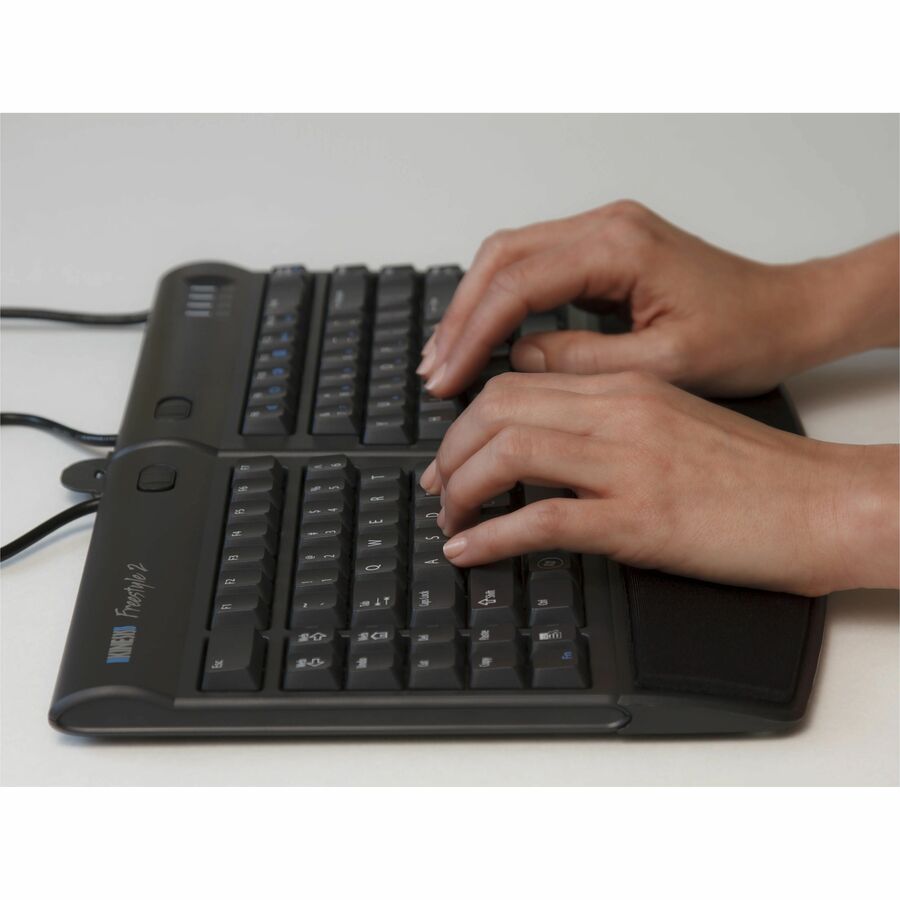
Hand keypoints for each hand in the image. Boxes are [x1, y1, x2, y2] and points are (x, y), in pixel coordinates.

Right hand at [417, 201, 899, 397]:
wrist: (787, 314)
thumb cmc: (745, 334)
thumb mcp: (663, 364)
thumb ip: (582, 361)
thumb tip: (517, 361)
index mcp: (619, 247)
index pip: (519, 282)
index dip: (474, 332)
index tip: (447, 375)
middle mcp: (606, 227)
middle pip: (501, 257)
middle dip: (460, 315)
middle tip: (434, 369)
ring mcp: (603, 234)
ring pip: (510, 257)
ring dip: (473, 306)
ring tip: (446, 356)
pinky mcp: (603, 251)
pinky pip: (533, 267)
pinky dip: (500, 302)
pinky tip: (484, 336)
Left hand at [419, 371, 898, 595]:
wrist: (820, 502)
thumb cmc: (753, 472)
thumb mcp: (671, 423)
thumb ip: (608, 422)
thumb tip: (545, 446)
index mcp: (626, 386)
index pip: (518, 382)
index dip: (468, 419)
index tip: (452, 452)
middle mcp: (620, 413)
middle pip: (498, 409)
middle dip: (450, 450)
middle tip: (435, 487)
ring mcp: (628, 465)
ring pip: (508, 454)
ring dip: (461, 490)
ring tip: (448, 520)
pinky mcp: (640, 520)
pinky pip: (541, 520)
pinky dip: (490, 536)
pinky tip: (469, 551)